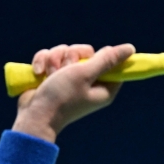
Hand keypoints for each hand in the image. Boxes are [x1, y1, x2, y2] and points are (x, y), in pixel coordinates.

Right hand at [13, 42, 134, 142]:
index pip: (113, 64)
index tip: (87, 61)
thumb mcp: (85, 74)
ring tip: (49, 74)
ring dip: (54, 59)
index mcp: (104, 87)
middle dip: (70, 56)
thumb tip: (130, 48)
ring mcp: (70, 79)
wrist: (33, 115)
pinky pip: (51, 57)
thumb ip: (106, 60)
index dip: (100, 57)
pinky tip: (38, 73)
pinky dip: (43, 62)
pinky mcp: (54, 76)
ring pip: (66, 52)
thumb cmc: (62, 97)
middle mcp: (89, 83)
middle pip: (86, 52)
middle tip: (65, 70)